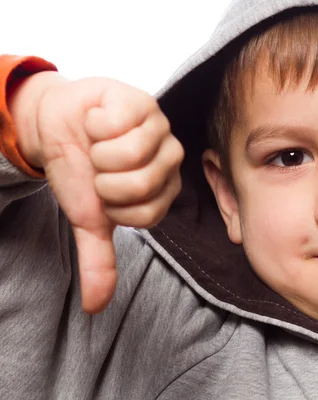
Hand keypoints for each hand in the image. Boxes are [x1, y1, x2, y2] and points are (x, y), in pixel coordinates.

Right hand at [12, 73, 182, 313]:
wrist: (58, 126)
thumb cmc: (81, 170)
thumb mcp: (89, 218)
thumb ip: (99, 259)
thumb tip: (96, 306)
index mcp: (165, 189)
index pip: (146, 215)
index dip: (113, 207)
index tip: (104, 194)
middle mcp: (170, 159)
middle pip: (141, 185)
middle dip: (103, 181)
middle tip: (99, 168)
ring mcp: (160, 127)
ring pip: (131, 154)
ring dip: (98, 153)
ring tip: (98, 145)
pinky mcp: (142, 101)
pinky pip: (117, 123)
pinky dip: (94, 126)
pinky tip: (97, 123)